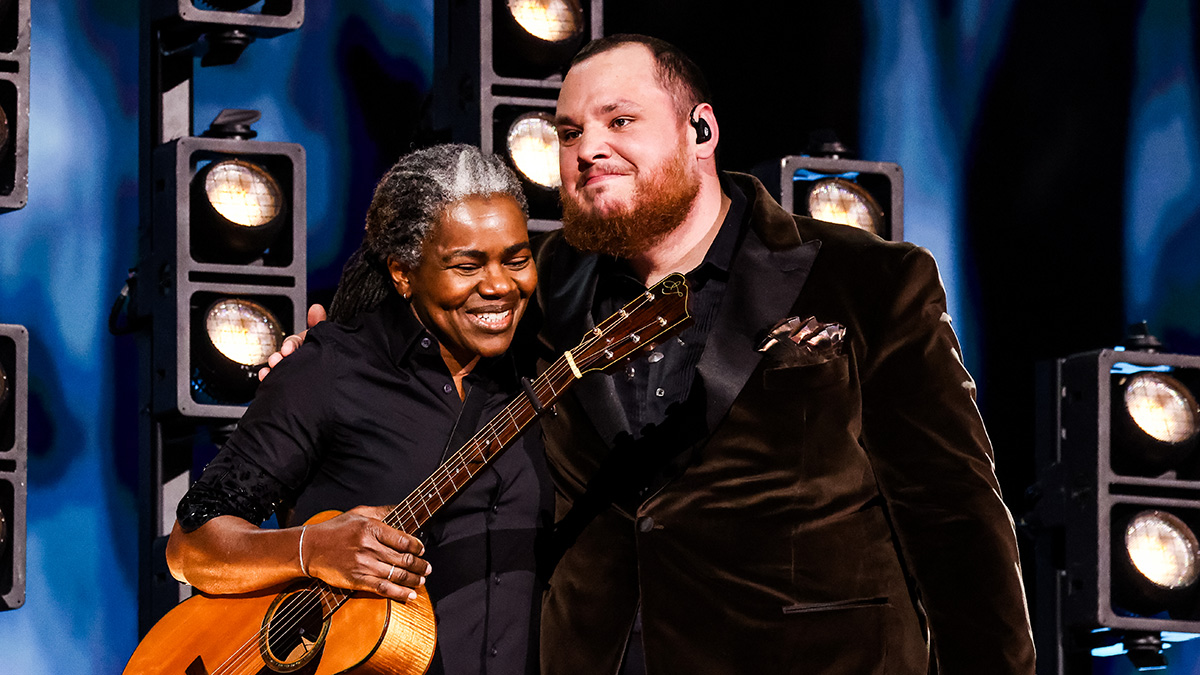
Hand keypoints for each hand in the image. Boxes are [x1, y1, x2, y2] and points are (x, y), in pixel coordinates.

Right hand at [259, 304, 326, 380]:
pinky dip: (267, 376)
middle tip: (278, 360)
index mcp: (307, 346)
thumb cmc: (327, 357)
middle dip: (279, 356)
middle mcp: (298, 357)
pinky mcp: (286, 382)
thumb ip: (319, 324)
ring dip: (273, 366)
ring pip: (279, 365)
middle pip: (284, 355)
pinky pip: (274, 378)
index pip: (295, 342)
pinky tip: (265, 376)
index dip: (291, 344)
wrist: (332, 391)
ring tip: (271, 370)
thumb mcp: (323, 339)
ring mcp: (292, 369)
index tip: (288, 350)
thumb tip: (316, 307)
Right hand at [301, 505, 430, 601]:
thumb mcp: (358, 513)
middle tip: (427, 567)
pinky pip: (383, 588)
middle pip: (403, 559)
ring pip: (396, 574)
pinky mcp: (356, 580)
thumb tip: (403, 509)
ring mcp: (363, 565)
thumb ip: (382, 511)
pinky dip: (400, 593)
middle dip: (420, 565)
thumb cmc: (335, 529)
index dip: (417, 547)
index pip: (403, 540)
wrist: (309, 548)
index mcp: (370, 528)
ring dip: (414, 579)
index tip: (421, 549)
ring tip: (422, 580)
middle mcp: (368, 547)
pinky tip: (410, 595)